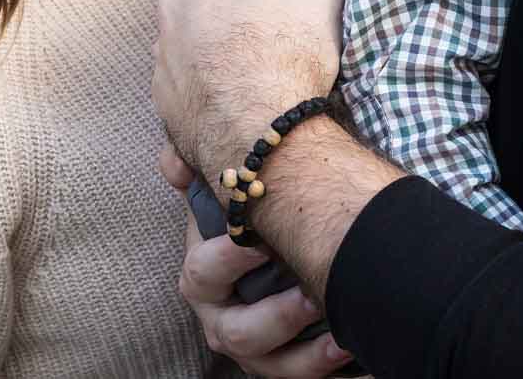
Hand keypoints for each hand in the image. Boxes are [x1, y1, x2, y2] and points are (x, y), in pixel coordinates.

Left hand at [155, 0, 351, 180]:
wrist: (258, 141)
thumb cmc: (290, 55)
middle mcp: (178, 0)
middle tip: (304, 3)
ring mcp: (165, 50)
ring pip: (209, 25)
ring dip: (235, 29)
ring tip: (272, 49)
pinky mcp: (164, 95)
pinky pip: (195, 73)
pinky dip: (216, 74)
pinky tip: (243, 88)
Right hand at [159, 145, 357, 376]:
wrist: (270, 258)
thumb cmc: (248, 226)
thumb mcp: (224, 199)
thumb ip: (203, 175)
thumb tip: (173, 165)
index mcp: (203, 276)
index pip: (203, 273)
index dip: (228, 260)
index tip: (260, 243)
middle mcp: (221, 317)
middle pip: (236, 332)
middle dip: (276, 316)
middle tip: (311, 294)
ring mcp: (250, 347)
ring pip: (270, 365)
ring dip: (305, 353)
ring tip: (340, 330)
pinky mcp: (279, 363)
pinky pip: (297, 377)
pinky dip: (322, 366)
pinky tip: (349, 345)